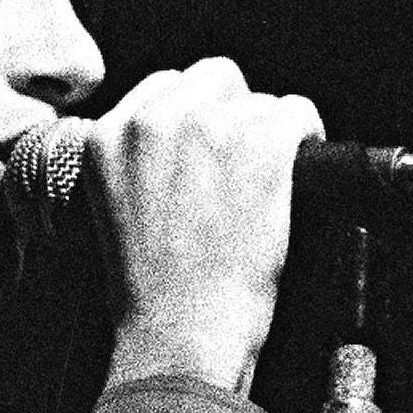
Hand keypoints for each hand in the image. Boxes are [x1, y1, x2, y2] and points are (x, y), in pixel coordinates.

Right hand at [84, 57, 322, 395]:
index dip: (193, 117)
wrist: (181, 333)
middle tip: (239, 166)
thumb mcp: (114, 211)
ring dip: (267, 134)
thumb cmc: (152, 292)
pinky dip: (304, 139)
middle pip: (213, 78)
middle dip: (230, 115)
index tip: (206, 150)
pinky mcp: (261, 143)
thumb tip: (184, 142)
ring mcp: (210, 128)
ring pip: (259, 99)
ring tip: (261, 186)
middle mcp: (154, 120)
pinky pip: (297, 112)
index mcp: (108, 137)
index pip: (164, 88)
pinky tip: (294, 176)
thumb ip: (139, 162)